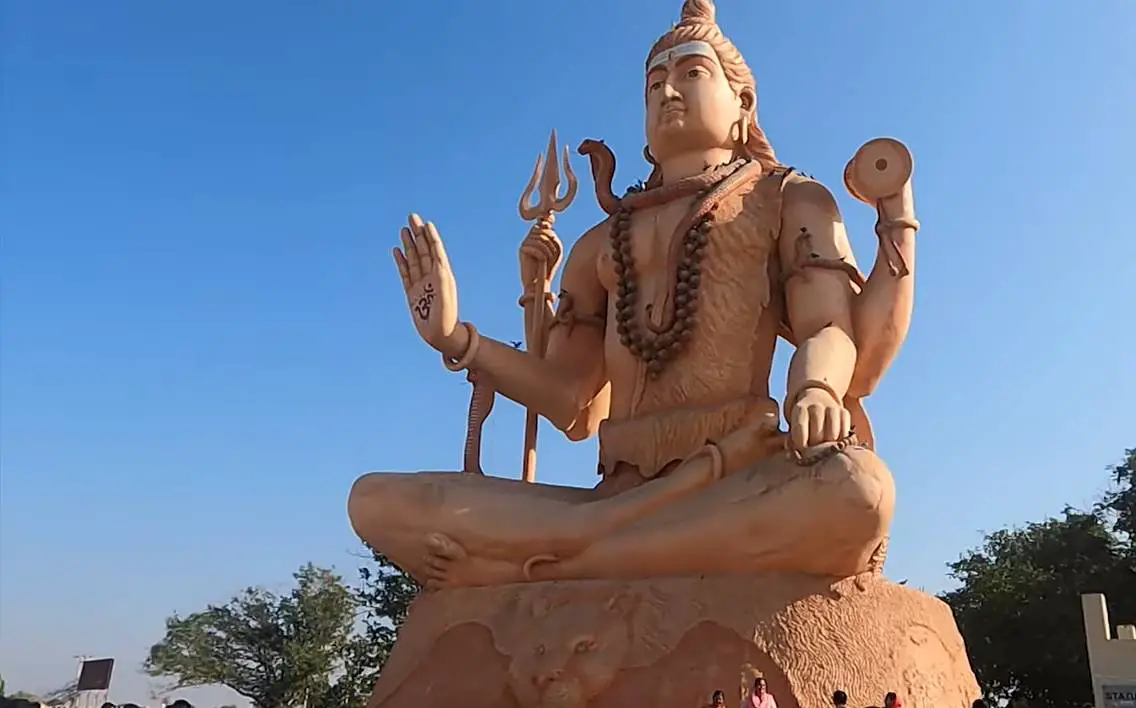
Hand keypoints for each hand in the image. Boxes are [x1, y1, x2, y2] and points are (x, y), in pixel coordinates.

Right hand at [393, 214, 460, 353]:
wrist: (441, 335)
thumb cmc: (446, 315)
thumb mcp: (445, 290)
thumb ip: (440, 270)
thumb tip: (437, 254)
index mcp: (443, 274)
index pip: (436, 250)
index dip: (431, 236)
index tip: (426, 223)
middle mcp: (432, 277)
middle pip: (424, 250)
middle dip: (418, 234)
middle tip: (412, 217)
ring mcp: (421, 284)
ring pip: (414, 259)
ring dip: (409, 244)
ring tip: (404, 230)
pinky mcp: (412, 294)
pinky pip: (406, 274)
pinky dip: (401, 262)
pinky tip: (397, 251)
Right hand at [519, 217, 562, 291]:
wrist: (539, 282)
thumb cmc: (549, 266)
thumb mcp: (556, 250)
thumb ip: (553, 237)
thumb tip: (546, 225)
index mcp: (538, 236)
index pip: (542, 222)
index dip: (547, 219)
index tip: (551, 221)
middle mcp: (530, 238)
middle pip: (542, 230)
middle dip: (550, 241)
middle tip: (552, 254)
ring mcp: (525, 243)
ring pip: (539, 238)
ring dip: (547, 249)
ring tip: (548, 258)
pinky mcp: (522, 250)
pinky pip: (534, 246)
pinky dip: (541, 253)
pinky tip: (542, 260)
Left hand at [788, 387, 851, 450]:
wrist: (816, 398)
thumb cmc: (802, 420)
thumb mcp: (793, 425)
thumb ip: (793, 438)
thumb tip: (793, 455)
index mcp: (800, 409)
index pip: (800, 429)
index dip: (800, 444)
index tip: (801, 451)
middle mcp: (816, 406)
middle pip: (817, 435)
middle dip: (814, 448)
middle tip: (813, 452)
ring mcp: (832, 408)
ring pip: (832, 436)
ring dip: (828, 446)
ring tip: (823, 449)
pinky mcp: (844, 412)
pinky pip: (844, 433)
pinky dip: (840, 442)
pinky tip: (834, 443)